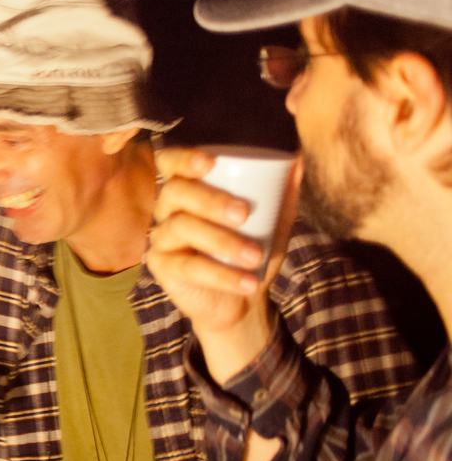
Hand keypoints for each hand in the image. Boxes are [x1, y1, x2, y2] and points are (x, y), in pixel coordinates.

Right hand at [147, 146, 292, 378]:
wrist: (241, 302)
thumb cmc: (251, 253)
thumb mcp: (271, 224)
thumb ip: (281, 194)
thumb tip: (298, 160)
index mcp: (190, 190)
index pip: (170, 163)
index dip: (183, 158)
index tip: (209, 163)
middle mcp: (168, 210)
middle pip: (176, 192)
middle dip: (210, 200)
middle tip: (243, 214)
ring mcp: (161, 238)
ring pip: (182, 228)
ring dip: (222, 241)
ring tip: (255, 256)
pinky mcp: (161, 267)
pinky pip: (188, 266)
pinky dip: (222, 275)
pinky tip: (248, 283)